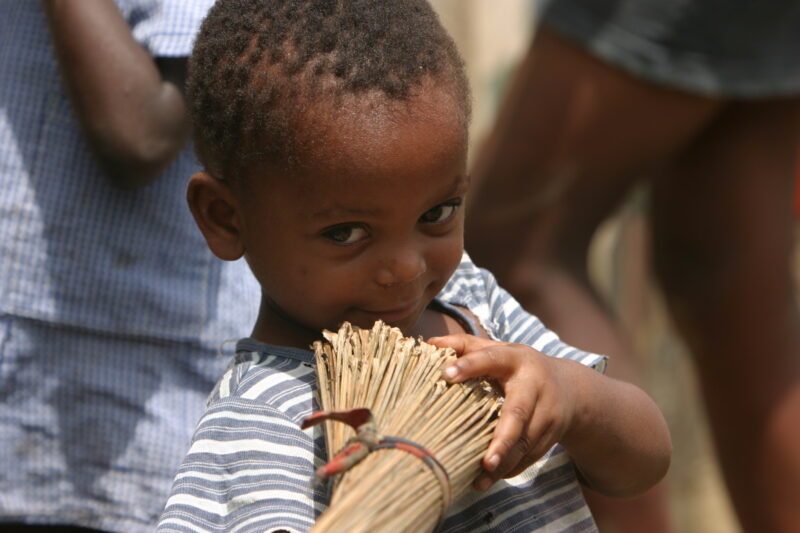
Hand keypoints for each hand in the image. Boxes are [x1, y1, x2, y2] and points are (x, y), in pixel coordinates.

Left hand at [428, 333, 578, 490]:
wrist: (571, 389)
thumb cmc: (519, 367)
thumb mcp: (498, 350)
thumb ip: (465, 346)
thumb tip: (430, 343)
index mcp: (516, 359)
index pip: (492, 358)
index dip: (469, 365)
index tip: (446, 374)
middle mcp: (535, 385)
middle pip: (518, 413)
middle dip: (502, 438)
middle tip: (486, 461)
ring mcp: (547, 413)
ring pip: (525, 443)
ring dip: (504, 463)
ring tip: (480, 480)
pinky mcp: (552, 435)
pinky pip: (530, 456)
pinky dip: (510, 469)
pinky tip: (490, 480)